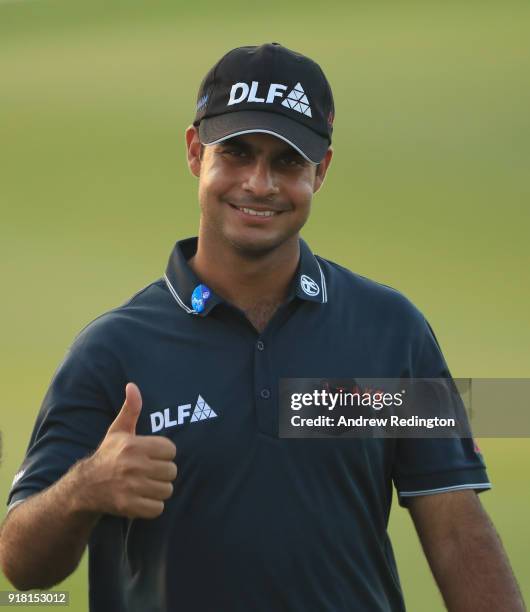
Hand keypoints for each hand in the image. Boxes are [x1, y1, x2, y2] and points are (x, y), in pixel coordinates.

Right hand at [83, 383, 176, 518]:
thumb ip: (130, 409)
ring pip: (167, 490)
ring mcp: (131, 487)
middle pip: (172, 471)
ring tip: (146, 485)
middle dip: (163, 473)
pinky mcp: (129, 506)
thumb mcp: (118, 431)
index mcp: (134, 446)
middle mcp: (133, 466)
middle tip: (149, 472)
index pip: (171, 450)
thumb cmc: (108, 455)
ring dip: (159, 490)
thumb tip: (132, 385)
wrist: (85, 487)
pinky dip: (152, 506)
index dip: (164, 454)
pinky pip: (158, 508)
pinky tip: (141, 499)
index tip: (152, 456)